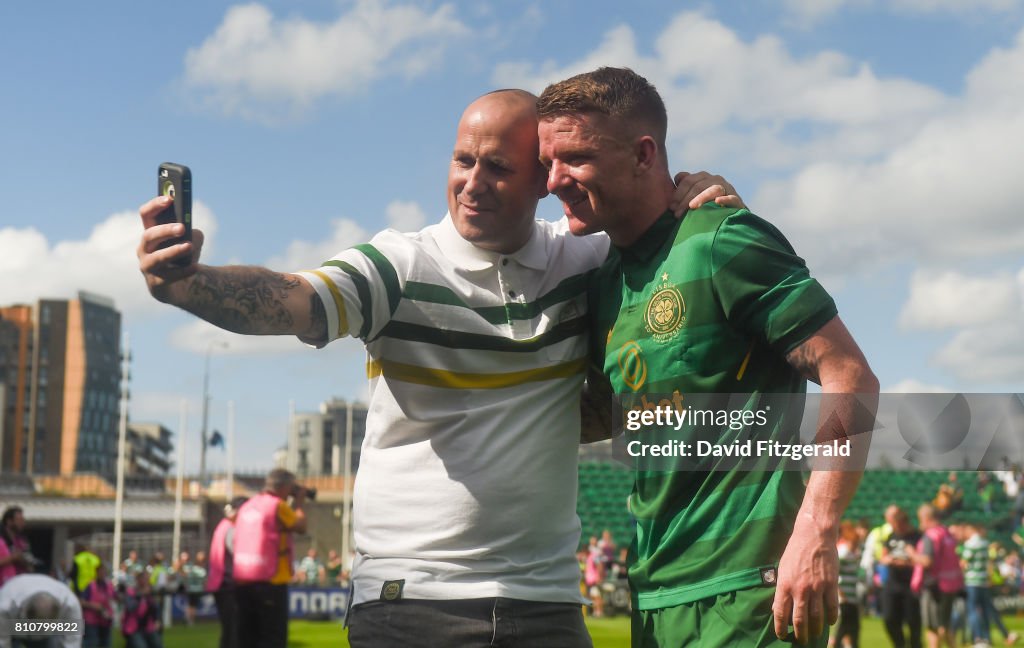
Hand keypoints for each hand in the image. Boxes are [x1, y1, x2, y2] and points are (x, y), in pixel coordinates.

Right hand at [137, 195, 205, 301]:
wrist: (182, 284)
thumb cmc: (184, 255)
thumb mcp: (192, 240)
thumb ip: (192, 234)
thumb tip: (191, 234)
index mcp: (151, 233)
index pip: (146, 214)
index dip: (155, 205)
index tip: (169, 199)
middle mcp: (144, 248)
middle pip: (149, 235)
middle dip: (165, 230)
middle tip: (182, 227)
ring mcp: (148, 266)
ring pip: (156, 258)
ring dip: (173, 251)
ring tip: (188, 246)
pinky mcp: (156, 283)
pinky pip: (168, 277)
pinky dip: (183, 271)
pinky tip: (195, 267)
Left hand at [670, 171, 745, 217]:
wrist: (729, 217)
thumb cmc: (706, 207)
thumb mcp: (694, 195)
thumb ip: (686, 186)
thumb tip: (678, 178)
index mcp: (703, 178)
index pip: (688, 180)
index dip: (678, 193)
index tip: (671, 207)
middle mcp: (715, 180)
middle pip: (699, 185)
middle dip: (686, 199)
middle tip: (677, 214)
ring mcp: (727, 188)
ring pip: (713, 189)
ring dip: (701, 198)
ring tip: (692, 207)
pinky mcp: (737, 200)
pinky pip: (732, 198)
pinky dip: (726, 199)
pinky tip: (718, 201)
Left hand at [772, 517, 838, 644]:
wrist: (814, 535)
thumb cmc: (795, 550)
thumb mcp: (782, 568)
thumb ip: (781, 588)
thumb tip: (777, 607)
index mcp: (784, 584)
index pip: (780, 613)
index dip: (780, 627)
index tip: (781, 635)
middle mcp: (800, 589)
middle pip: (799, 619)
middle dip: (799, 633)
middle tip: (800, 640)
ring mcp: (816, 587)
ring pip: (816, 616)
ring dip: (815, 629)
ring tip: (814, 635)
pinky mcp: (831, 584)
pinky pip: (832, 606)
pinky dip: (831, 617)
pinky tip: (830, 622)